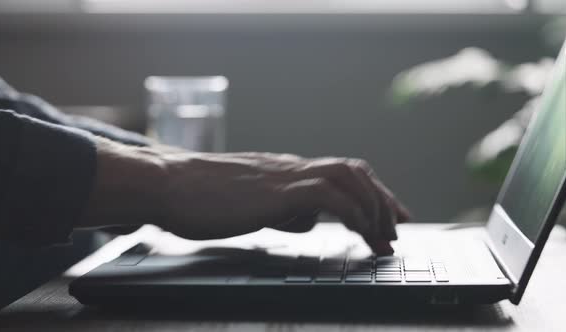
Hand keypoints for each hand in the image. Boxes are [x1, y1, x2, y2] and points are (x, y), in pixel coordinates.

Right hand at [81, 139, 409, 254]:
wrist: (168, 184)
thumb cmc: (200, 198)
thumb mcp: (250, 205)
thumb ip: (283, 210)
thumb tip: (309, 220)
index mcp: (285, 172)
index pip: (340, 175)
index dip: (371, 194)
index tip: (389, 216)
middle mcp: (291, 168)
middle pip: (354, 172)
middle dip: (383, 200)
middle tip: (397, 229)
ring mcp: (285, 176)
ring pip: (349, 178)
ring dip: (373, 207)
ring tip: (382, 237)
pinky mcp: (276, 191)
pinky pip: (329, 196)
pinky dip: (352, 213)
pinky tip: (359, 232)